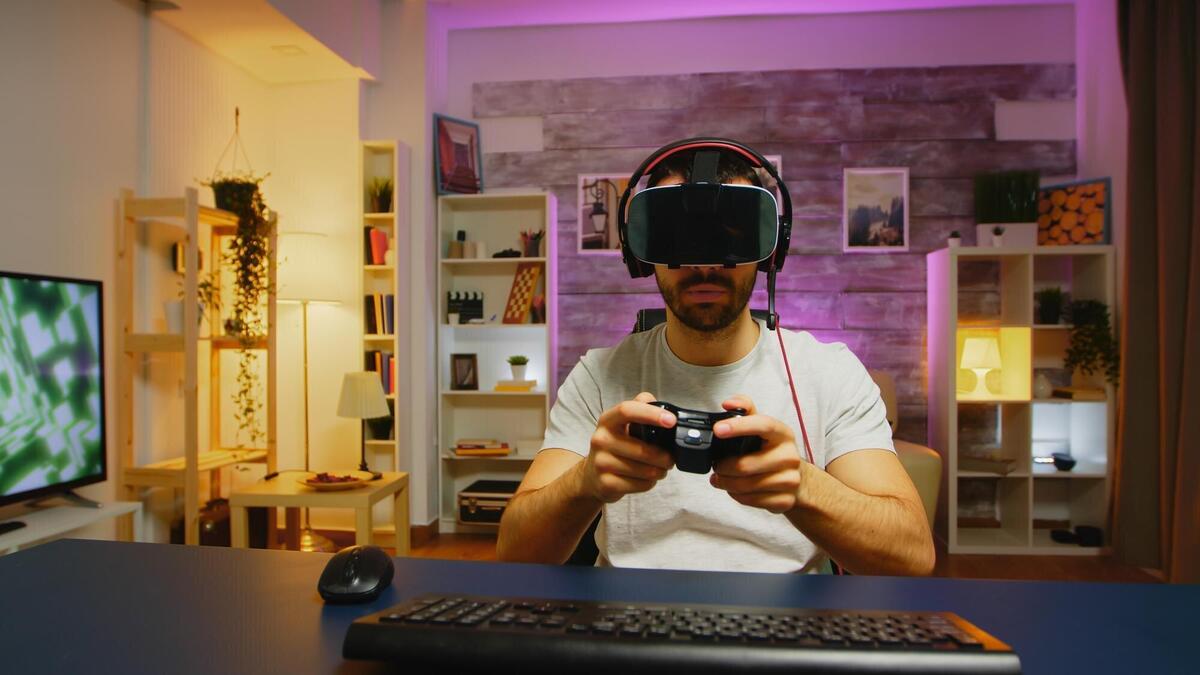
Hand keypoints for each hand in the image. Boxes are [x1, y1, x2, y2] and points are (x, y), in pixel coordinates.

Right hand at [579, 392, 676, 502]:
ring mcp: (601, 462)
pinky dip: (649, 483)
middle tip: (670, 459)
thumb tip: (663, 406)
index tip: (671, 420)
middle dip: (664, 457)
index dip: (651, 414)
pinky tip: (646, 479)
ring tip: (659, 469)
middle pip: (643, 450)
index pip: (627, 410)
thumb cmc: (614, 447)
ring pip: (645, 470)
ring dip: (659, 471)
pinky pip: (640, 485)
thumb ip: (641, 407)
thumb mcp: (622, 424)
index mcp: (607, 421)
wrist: (591, 477)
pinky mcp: (606, 483)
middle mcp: (600, 439)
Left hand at [709, 394, 804, 513]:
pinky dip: (737, 496)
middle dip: (723, 467)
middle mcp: (790, 456)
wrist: (797, 479)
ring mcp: (790, 480)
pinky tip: (735, 489)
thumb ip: (745, 409)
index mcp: (783, 434)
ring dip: (726, 483)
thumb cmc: (772, 450)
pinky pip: (751, 500)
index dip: (739, 427)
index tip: (718, 430)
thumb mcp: (762, 427)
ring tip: (721, 478)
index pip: (762, 425)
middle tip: (715, 466)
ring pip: (746, 485)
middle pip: (746, 465)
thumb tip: (728, 403)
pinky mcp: (785, 500)